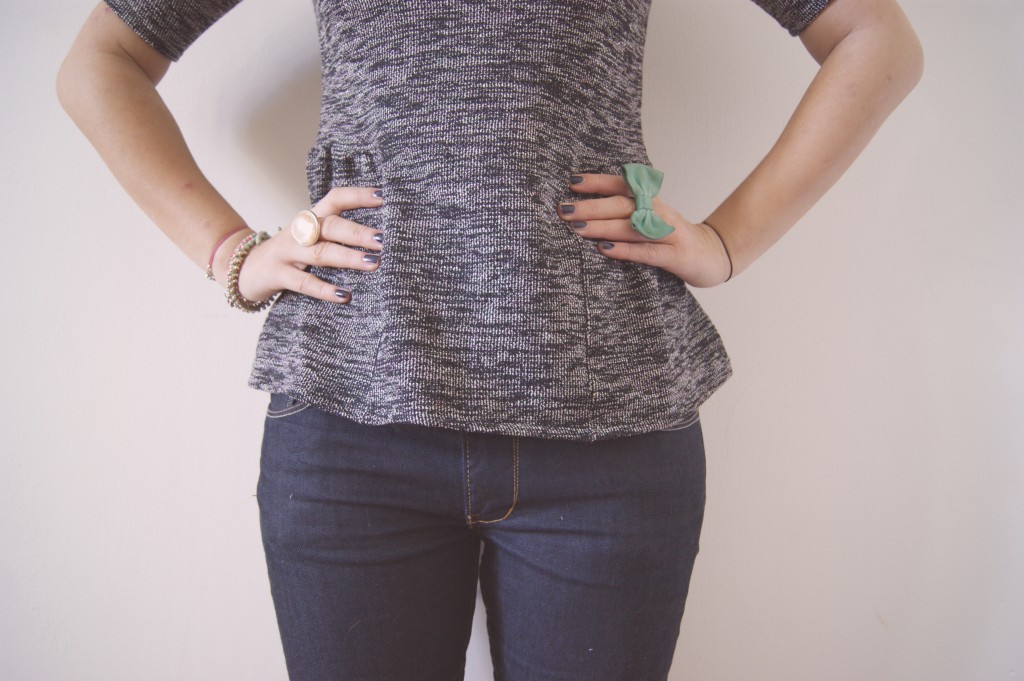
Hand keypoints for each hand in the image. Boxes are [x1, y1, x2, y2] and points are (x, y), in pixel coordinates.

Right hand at [229, 186, 384, 303]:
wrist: (243, 268)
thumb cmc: (289, 254)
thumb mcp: (309, 238)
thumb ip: (335, 234)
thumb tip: (379, 240)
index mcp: (310, 218)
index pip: (335, 199)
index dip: (358, 196)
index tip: (383, 196)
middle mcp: (300, 231)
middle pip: (331, 226)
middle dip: (358, 232)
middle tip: (383, 239)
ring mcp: (287, 253)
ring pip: (320, 252)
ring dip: (348, 257)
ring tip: (373, 263)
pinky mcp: (277, 275)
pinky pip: (303, 283)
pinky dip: (324, 289)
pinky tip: (344, 295)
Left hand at [558, 173, 730, 287]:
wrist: (715, 256)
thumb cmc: (674, 238)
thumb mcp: (652, 219)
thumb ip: (627, 212)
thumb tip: (587, 208)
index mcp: (652, 202)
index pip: (624, 185)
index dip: (599, 182)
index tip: (573, 182)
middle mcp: (660, 213)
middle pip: (623, 205)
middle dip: (591, 206)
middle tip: (564, 209)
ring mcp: (669, 234)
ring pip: (632, 226)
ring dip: (602, 226)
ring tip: (576, 227)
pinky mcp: (675, 257)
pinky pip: (646, 252)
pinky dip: (625, 250)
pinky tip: (604, 249)